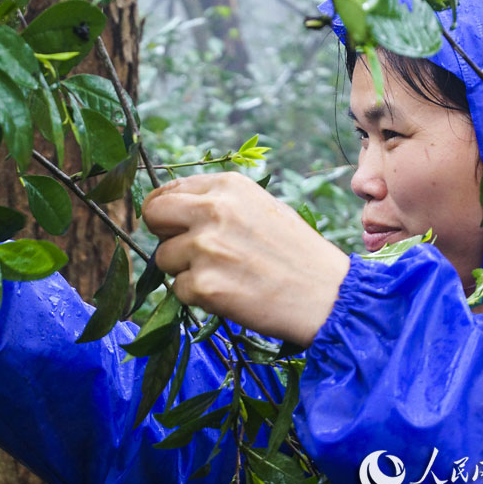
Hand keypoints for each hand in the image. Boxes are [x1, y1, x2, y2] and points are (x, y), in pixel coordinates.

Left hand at [141, 172, 349, 345]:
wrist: (328, 296)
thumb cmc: (297, 253)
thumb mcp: (260, 207)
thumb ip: (218, 203)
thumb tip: (175, 208)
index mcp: (227, 186)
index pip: (168, 191)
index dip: (166, 211)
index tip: (172, 226)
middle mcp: (212, 210)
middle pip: (154, 215)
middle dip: (163, 234)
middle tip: (185, 251)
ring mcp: (205, 248)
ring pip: (163, 258)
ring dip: (184, 270)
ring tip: (224, 275)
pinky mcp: (204, 285)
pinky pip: (178, 290)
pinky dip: (197, 297)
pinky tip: (230, 294)